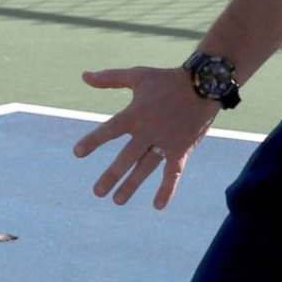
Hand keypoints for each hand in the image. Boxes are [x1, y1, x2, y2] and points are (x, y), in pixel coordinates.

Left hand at [73, 65, 220, 208]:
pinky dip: (167, 189)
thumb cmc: (167, 79)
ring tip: (117, 200)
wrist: (204, 84)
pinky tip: (158, 205)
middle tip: (98, 192)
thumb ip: (110, 78)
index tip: (78, 153)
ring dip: (132, 185)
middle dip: (112, 175)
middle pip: (127, 156)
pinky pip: (173, 172)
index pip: (111, 129)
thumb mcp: (138, 75)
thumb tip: (84, 76)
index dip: (94, 140)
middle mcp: (149, 130)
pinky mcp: (181, 149)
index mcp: (136, 113)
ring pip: (146, 167)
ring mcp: (166, 142)